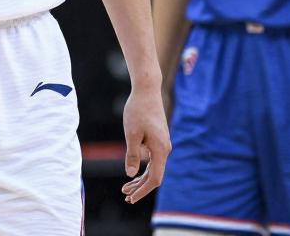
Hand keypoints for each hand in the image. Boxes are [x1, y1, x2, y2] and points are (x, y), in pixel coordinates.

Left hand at [120, 84, 170, 203]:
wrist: (147, 90)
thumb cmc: (138, 110)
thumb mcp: (131, 133)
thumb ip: (132, 155)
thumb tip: (131, 174)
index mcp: (160, 150)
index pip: (154, 179)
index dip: (143, 191)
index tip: (131, 198)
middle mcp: (164, 149)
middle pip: (154, 175)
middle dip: (140, 187)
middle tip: (125, 195)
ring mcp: (162, 144)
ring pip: (153, 167)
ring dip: (140, 178)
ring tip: (125, 188)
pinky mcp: (158, 139)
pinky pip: (152, 158)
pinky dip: (142, 166)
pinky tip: (133, 170)